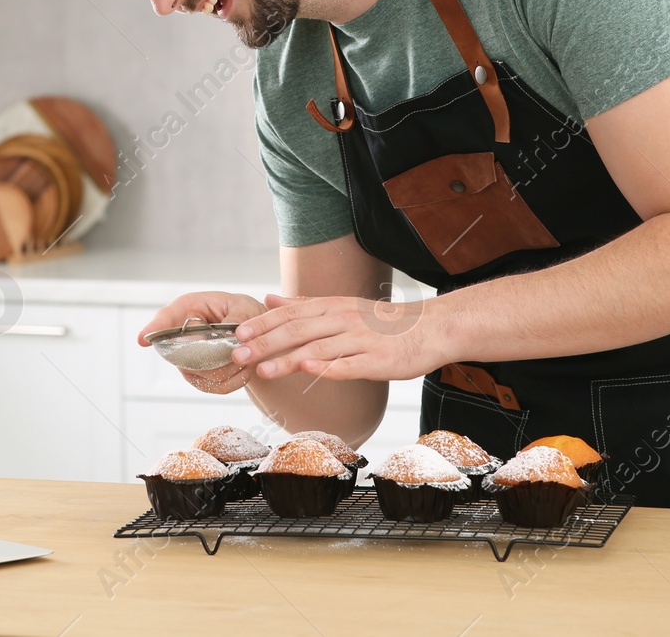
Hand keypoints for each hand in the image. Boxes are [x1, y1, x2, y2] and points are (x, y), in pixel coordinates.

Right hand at [139, 291, 267, 395]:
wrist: (253, 333)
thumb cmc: (243, 313)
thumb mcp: (244, 306)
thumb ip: (238, 318)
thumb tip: (234, 334)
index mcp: (187, 308)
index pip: (166, 318)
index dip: (154, 328)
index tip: (143, 340)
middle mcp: (180, 335)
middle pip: (183, 352)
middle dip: (213, 353)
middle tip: (238, 348)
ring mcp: (186, 359)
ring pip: (201, 372)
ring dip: (229, 367)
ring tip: (246, 357)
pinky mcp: (197, 377)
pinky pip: (213, 386)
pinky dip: (233, 381)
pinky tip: (244, 370)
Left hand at [231, 293, 453, 381]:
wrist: (431, 328)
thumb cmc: (383, 322)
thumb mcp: (341, 306)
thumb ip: (304, 304)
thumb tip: (269, 298)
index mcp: (332, 306)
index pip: (290, 312)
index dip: (263, 323)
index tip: (238, 334)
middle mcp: (343, 319)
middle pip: (298, 329)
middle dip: (265, 342)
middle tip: (238, 355)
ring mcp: (361, 339)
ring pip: (319, 348)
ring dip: (287, 359)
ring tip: (262, 370)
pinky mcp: (378, 360)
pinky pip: (350, 365)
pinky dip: (328, 367)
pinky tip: (308, 371)